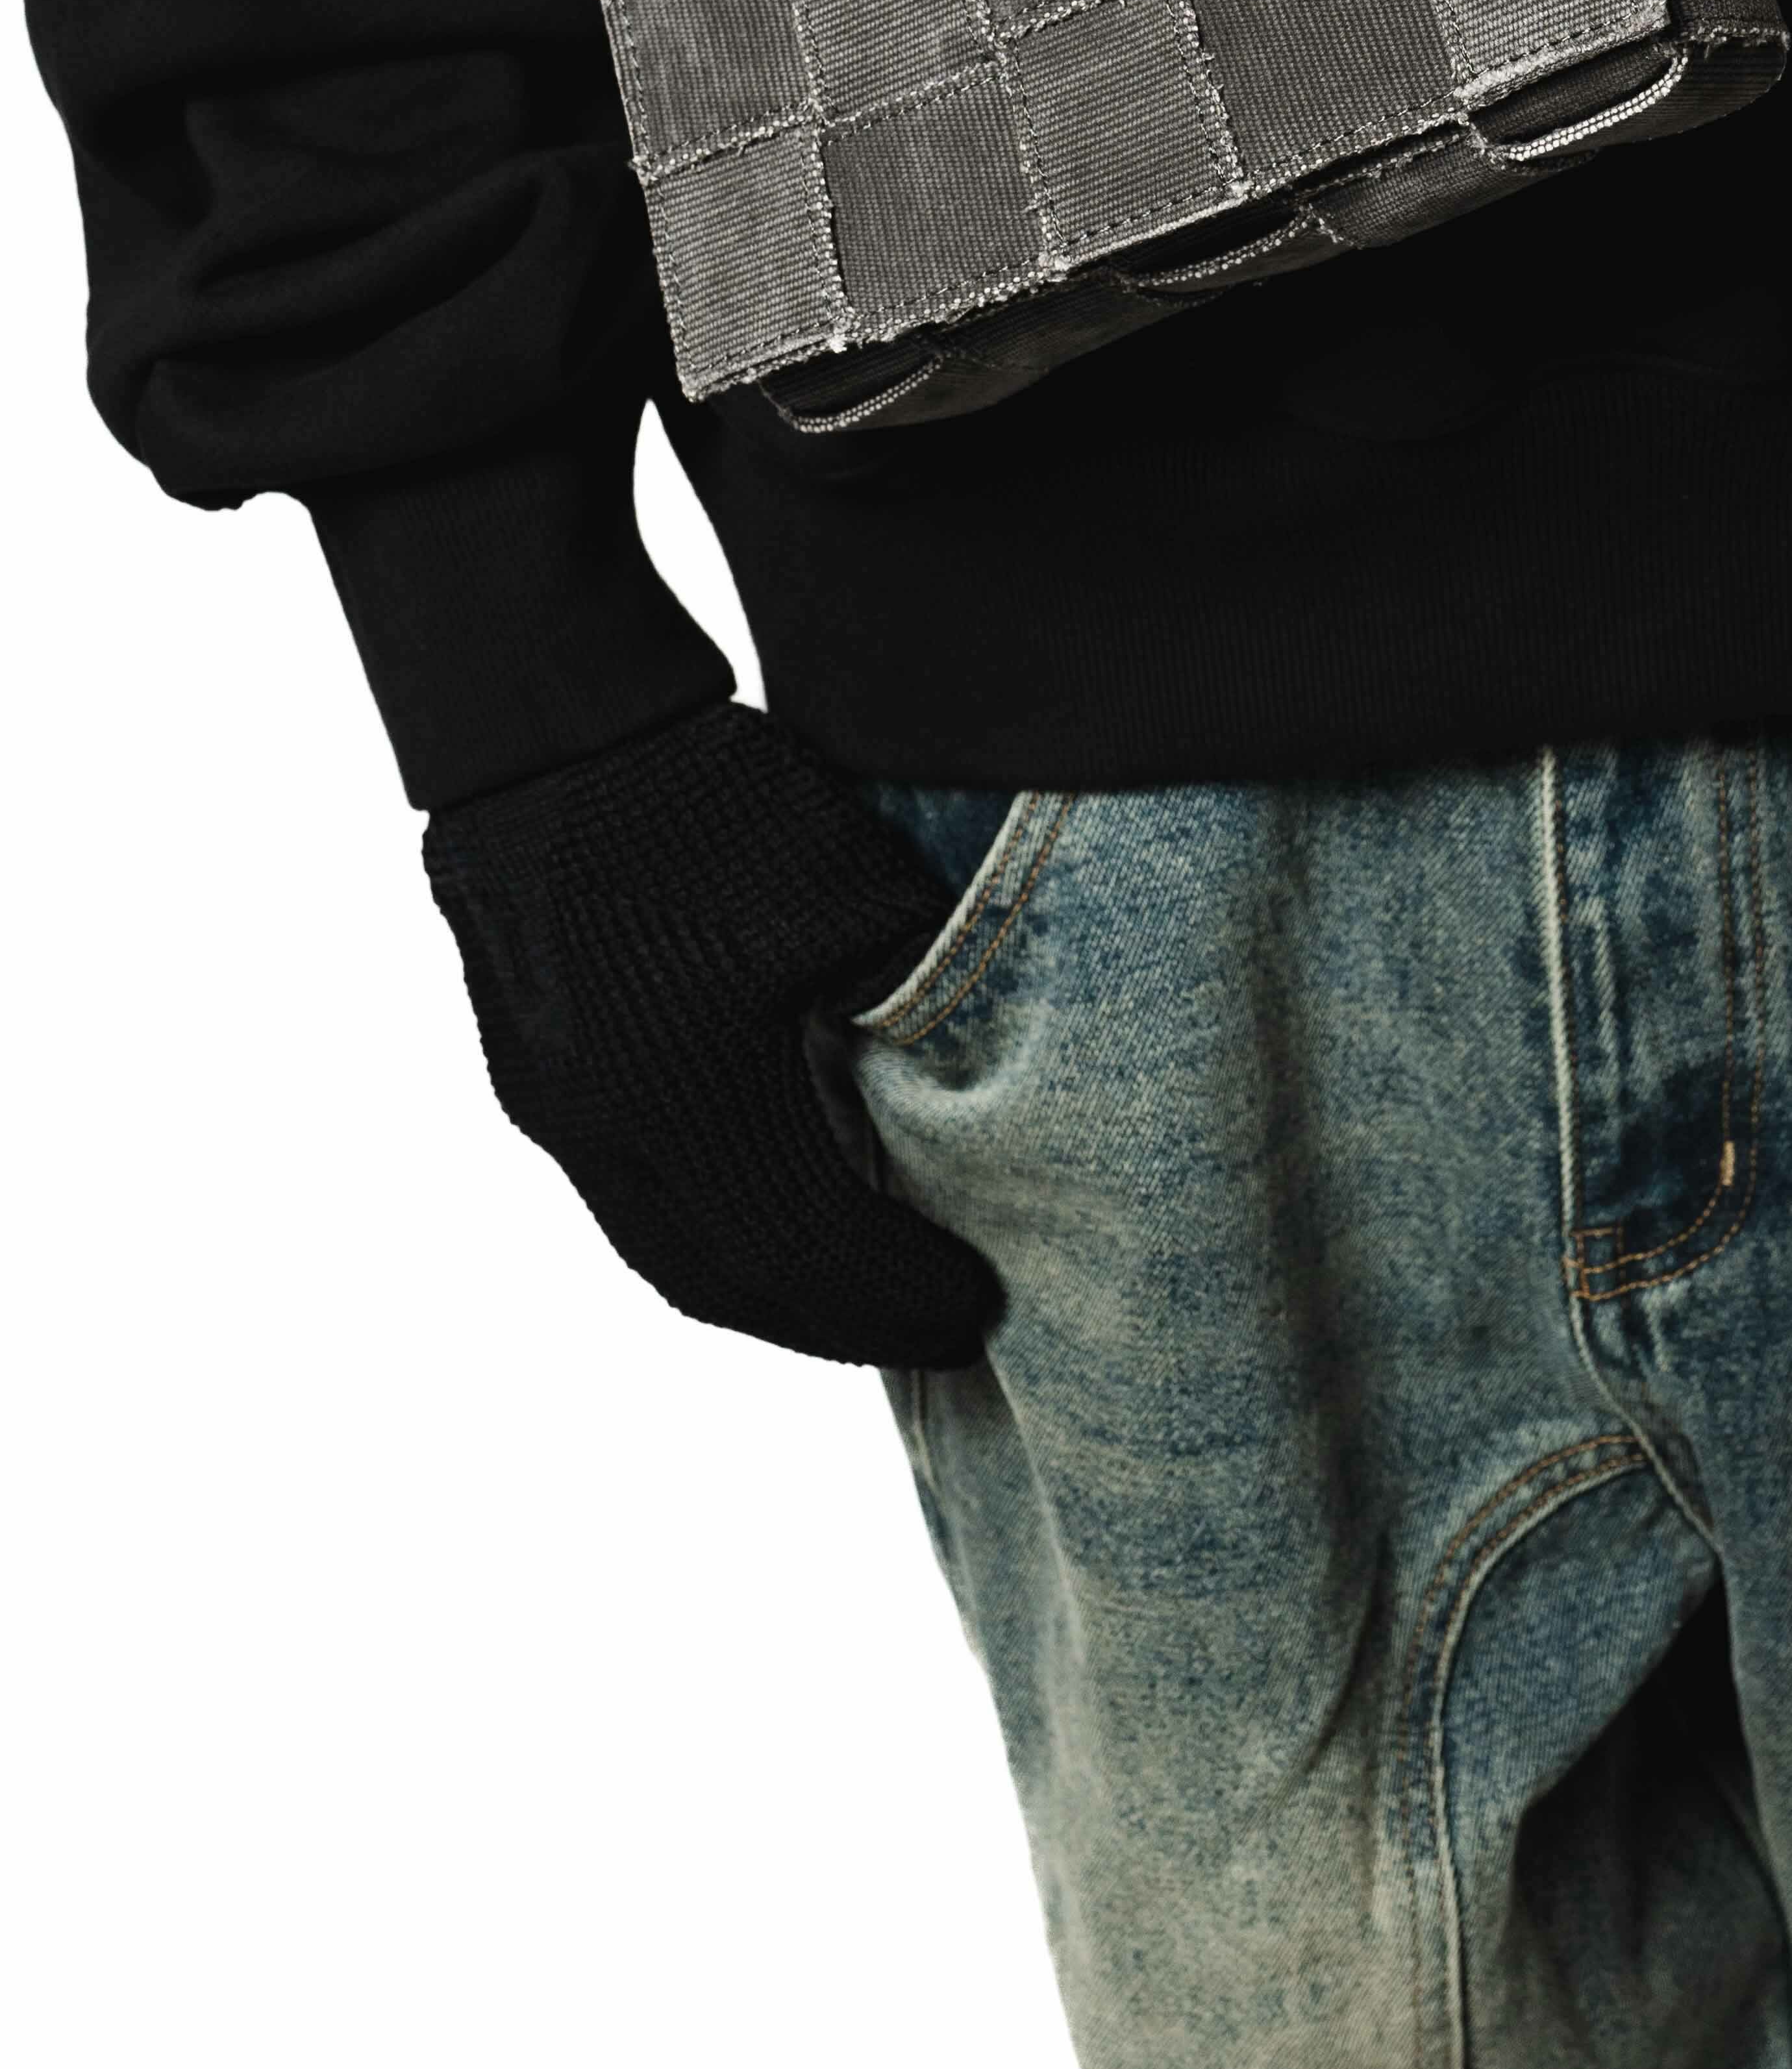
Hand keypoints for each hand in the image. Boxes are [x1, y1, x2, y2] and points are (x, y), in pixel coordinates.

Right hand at [422, 705, 1002, 1365]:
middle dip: (842, 1322)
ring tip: (858, 1302)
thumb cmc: (715, 797)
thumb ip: (909, 1000)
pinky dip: (710, 1240)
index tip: (981, 1308)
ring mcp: (556, 1111)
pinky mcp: (533, 1079)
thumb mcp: (854, 890)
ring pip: (670, 1255)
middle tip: (933, 1333)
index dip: (900, 1292)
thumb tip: (961, 1083)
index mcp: (690, 1093)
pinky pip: (631, 1204)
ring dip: (770, 1294)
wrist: (556, 735)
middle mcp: (607, 1129)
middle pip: (736, 1284)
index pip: (814, 1247)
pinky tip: (767, 1230)